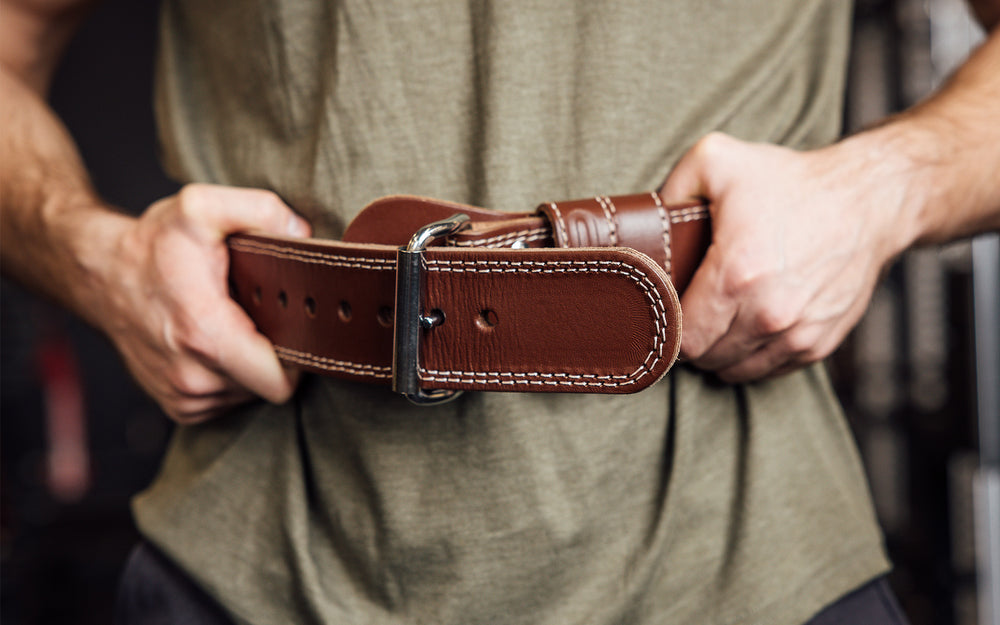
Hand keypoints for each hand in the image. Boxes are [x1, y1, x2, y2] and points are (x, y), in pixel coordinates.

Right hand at [94, 184, 311, 422]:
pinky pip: (226, 400)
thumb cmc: (153, 245)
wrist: (101, 276)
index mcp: (205, 335)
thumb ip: (260, 210)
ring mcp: (183, 397)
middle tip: (259, 316)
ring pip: (249, 393)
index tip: (291, 325)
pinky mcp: (178, 406)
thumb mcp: (202, 206)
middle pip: (269, 385)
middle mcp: (192, 377)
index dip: (297, 353)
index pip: (280, 381)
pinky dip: (229, 375)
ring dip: (249, 363)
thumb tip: (300, 233)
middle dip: (274, 353)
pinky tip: (215, 342)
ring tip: (232, 325)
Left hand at [660, 132, 913, 382]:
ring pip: (733, 369)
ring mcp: (796, 333)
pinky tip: (745, 326)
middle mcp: (768, 313)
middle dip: (689, 337)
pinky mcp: (818, 344)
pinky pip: (766, 369)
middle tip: (688, 310)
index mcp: (736, 274)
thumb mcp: (718, 159)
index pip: (681, 336)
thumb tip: (644, 222)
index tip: (664, 310)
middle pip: (704, 356)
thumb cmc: (792, 181)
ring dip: (718, 351)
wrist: (870, 199)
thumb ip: (671, 187)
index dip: (666, 327)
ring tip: (716, 319)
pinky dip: (750, 355)